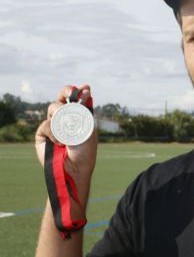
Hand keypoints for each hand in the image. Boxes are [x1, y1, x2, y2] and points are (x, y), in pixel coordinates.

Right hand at [35, 85, 97, 203]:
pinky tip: (60, 142)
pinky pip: (46, 124)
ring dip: (62, 116)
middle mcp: (66, 119)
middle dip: (67, 92)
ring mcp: (54, 125)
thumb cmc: (84, 151)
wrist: (74, 168)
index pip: (76, 99)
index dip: (79, 92)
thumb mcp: (87, 128)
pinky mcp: (43, 134)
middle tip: (72, 92)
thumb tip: (87, 89)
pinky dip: (54, 132)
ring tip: (68, 130)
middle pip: (62, 98)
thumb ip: (84, 109)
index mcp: (79, 117)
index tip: (85, 87)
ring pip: (54, 108)